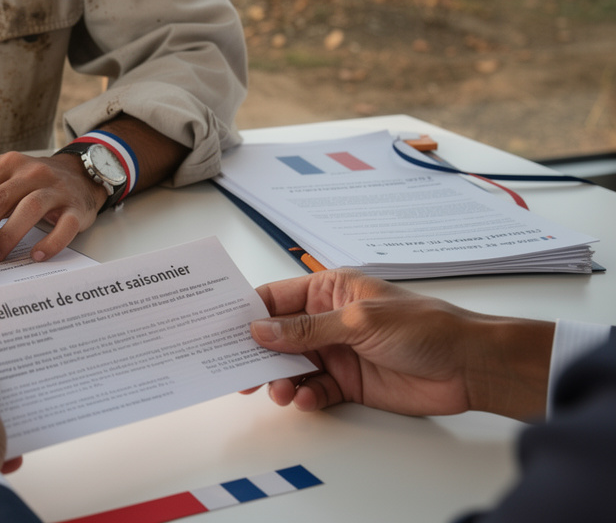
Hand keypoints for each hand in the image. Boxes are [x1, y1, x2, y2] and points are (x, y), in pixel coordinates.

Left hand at [0, 152, 103, 263]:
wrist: (82, 174)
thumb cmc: (37, 183)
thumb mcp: (8, 179)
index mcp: (9, 164)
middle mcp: (32, 173)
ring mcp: (56, 190)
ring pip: (28, 210)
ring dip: (7, 235)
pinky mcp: (76, 208)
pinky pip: (64, 227)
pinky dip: (50, 243)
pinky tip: (36, 256)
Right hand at [247, 269, 552, 420]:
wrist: (470, 366)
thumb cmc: (426, 327)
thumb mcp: (359, 321)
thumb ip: (307, 329)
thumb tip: (261, 330)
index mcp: (330, 290)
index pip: (276, 298)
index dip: (247, 312)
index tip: (221, 327)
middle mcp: (328, 320)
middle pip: (278, 336)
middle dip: (256, 353)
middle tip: (236, 371)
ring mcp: (337, 352)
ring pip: (292, 366)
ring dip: (280, 379)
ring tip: (279, 392)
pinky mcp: (349, 383)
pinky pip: (314, 389)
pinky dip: (305, 396)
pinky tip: (306, 399)